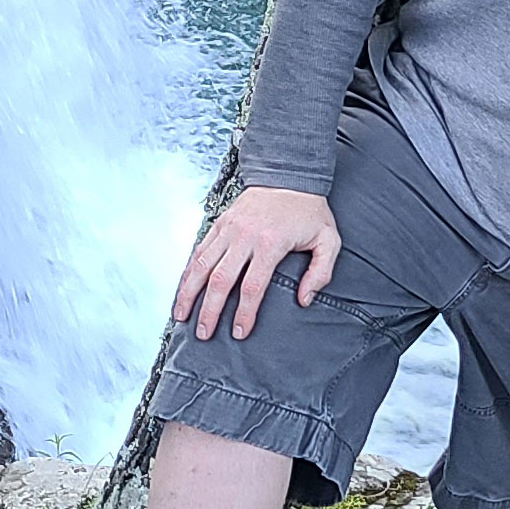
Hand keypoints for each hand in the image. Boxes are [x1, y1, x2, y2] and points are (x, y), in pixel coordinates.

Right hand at [174, 187, 340, 341]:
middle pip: (220, 280)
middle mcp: (245, 237)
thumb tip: (304, 299)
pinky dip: (189, 271)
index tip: (239, 332)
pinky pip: (200, 250)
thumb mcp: (328, 240)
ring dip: (189, 293)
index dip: (244, 313)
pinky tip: (184, 288)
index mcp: (271, 243)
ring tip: (181, 315)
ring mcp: (229, 229)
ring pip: (202, 265)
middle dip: (209, 310)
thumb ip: (321, 272)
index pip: (252, 287)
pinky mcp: (220, 223)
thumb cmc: (309, 210)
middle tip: (204, 333)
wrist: (289, 174)